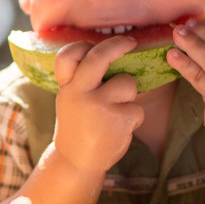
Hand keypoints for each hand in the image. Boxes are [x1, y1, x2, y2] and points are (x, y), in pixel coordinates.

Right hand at [51, 35, 144, 174]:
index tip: (97, 43)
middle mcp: (79, 93)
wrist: (77, 161)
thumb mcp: (69, 100)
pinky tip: (119, 128)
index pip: (68, 56)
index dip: (83, 45)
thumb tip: (109, 52)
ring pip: (127, 83)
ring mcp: (99, 106)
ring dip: (129, 95)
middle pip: (99, 57)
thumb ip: (81, 79)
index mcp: (67, 87)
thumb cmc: (78, 125)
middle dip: (118, 45)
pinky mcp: (118, 119)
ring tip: (116, 111)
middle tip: (130, 42)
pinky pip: (137, 107)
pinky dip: (133, 117)